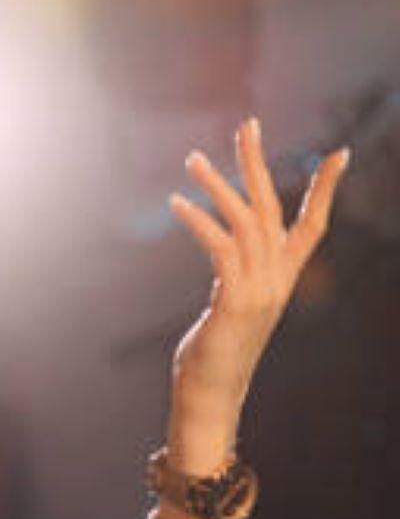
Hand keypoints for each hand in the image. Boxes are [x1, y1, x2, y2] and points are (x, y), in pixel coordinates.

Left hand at [165, 117, 348, 442]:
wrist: (211, 394)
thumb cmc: (214, 354)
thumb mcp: (231, 308)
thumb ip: (236, 279)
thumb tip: (229, 263)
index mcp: (282, 278)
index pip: (313, 225)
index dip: (326, 190)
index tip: (341, 154)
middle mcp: (277, 279)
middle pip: (274, 208)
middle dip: (259, 163)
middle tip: (248, 125)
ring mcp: (259, 288)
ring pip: (245, 220)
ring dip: (217, 185)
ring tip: (192, 159)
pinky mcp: (235, 299)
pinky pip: (220, 246)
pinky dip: (199, 220)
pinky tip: (177, 202)